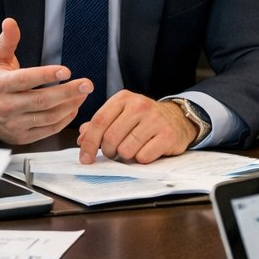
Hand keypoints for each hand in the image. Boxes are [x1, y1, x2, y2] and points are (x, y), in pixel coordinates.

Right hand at [0, 18, 91, 142]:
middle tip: (87, 84)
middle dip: (68, 92)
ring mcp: (14, 124)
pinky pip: (48, 130)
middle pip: (42, 101)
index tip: (66, 71)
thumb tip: (10, 22)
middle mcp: (6, 106)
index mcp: (0, 85)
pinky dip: (63, 120)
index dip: (47, 75)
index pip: (26, 80)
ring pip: (48, 117)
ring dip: (70, 106)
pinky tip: (73, 108)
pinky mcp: (21, 136)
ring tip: (83, 94)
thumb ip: (7, 41)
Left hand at [77, 91, 195, 163]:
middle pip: (110, 138)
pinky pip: (143, 157)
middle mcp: (139, 106)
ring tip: (131, 150)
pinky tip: (146, 151)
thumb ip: (100, 125)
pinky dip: (141, 159)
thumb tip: (81, 137)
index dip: (89, 143)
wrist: (177, 119)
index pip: (99, 121)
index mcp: (123, 98)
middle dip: (108, 152)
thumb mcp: (121, 115)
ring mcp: (155, 120)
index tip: (85, 158)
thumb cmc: (143, 119)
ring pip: (125, 150)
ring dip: (125, 157)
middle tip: (113, 153)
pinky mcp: (167, 135)